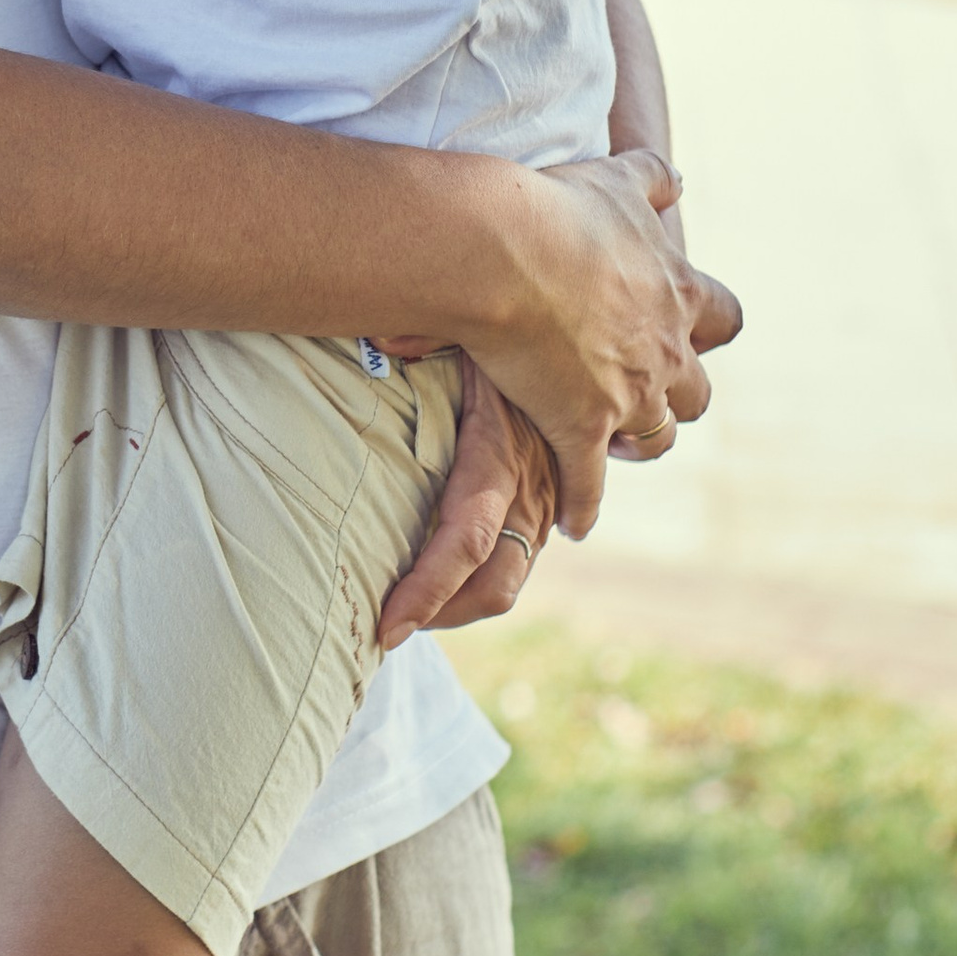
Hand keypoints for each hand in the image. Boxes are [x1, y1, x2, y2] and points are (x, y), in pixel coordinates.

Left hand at [380, 353, 558, 644]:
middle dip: (438, 616)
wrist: (575, 332)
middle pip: (493, 586)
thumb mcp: (463, 328)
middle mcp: (529, 489)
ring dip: (455, 609)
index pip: (466, 541)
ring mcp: (542, 503)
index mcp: (501, 452)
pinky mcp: (544, 508)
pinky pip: (514, 563)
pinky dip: (475, 584)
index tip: (385, 628)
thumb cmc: (502, 327)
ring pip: (505, 586)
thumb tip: (381, 337)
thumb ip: (420, 335)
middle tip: (384, 627)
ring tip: (403, 611)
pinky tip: (435, 582)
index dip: (426, 591)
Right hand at [453, 147, 740, 540]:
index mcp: (676, 289)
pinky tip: (572, 523)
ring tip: (614, 448)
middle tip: (647, 395)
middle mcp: (665, 348)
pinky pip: (589, 484)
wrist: (505, 250)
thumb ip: (650, 180)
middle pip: (697, 392)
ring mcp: (628, 395)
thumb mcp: (615, 179)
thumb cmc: (557, 209)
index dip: (706, 328)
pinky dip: (583, 506)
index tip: (685, 331)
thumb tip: (678, 180)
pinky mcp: (582, 428)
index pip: (721, 318)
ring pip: (655, 438)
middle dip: (678, 394)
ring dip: (638, 443)